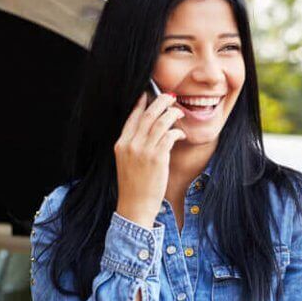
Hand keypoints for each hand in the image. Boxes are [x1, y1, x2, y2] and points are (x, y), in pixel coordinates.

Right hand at [114, 92, 186, 226]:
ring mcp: (143, 151)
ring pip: (160, 122)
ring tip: (179, 112)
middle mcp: (130, 144)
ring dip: (172, 114)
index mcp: (121, 144)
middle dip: (161, 101)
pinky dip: (177, 132)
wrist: (134, 206)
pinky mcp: (157, 158)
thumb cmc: (134, 185)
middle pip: (148, 114)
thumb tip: (148, 128)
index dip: (142, 102)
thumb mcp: (126, 161)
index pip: (132, 117)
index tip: (149, 94)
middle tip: (171, 96)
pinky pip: (170, 136)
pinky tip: (180, 134)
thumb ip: (133, 145)